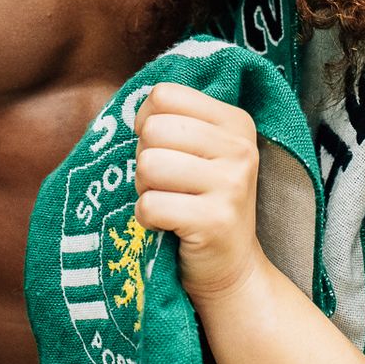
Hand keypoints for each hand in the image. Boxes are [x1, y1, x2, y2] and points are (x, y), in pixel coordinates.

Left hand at [132, 82, 264, 303]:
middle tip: (166, 184)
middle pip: (153, 130)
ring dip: (145, 190)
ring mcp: (231, 185)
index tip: (162, 148)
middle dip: (145, 159)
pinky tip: (167, 226)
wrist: (230, 268)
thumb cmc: (200, 201)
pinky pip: (149, 205)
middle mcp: (239, 148)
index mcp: (235, 121)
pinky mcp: (215, 221)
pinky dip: (146, 219)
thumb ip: (172, 120)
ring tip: (168, 203)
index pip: (165, 95)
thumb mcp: (200, 151)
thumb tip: (125, 101)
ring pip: (148, 165)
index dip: (147, 121)